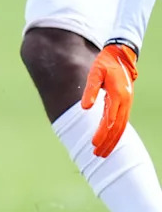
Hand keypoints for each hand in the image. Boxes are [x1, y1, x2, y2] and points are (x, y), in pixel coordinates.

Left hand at [81, 43, 138, 157]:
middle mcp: (125, 102)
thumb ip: (89, 90)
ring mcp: (127, 104)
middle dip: (108, 142)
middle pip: (117, 127)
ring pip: (121, 127)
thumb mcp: (94, 74)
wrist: (120, 56)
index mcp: (118, 95)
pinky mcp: (125, 104)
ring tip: (103, 154)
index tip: (94, 144)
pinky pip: (122, 122)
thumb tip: (85, 107)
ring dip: (113, 141)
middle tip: (97, 155)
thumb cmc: (105, 64)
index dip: (102, 133)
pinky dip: (117, 134)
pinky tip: (110, 142)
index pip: (109, 119)